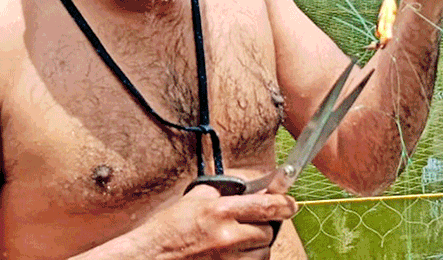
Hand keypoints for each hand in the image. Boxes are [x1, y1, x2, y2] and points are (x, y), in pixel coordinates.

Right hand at [133, 185, 297, 258]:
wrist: (150, 257)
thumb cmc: (168, 229)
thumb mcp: (194, 200)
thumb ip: (224, 193)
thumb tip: (250, 190)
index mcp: (221, 211)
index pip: (267, 206)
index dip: (285, 204)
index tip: (291, 204)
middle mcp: (228, 237)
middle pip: (268, 231)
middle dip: (264, 226)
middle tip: (251, 224)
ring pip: (262, 253)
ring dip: (256, 246)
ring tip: (236, 242)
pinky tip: (232, 255)